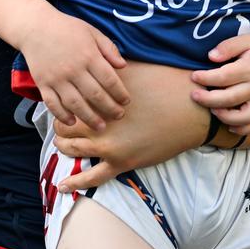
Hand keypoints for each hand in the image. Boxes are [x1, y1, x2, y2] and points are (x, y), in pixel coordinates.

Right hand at [20, 13, 129, 129]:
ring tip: (100, 126)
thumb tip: (123, 66)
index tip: (126, 101)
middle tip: (119, 116)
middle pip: (95, 95)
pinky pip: (53, 104)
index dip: (120, 93)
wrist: (35, 27)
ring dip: (90, 118)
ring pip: (76, 104)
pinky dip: (62, 115)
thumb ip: (108, 49)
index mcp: (88, 55)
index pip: (109, 80)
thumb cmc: (66, 28)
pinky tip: (73, 121)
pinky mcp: (43, 84)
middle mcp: (73, 69)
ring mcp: (57, 78)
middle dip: (109, 109)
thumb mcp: (92, 32)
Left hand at [51, 63, 209, 192]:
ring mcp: (107, 145)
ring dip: (64, 147)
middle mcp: (97, 122)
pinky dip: (75, 182)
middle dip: (61, 125)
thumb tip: (93, 62)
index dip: (64, 103)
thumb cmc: (162, 84)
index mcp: (98, 98)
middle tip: (63, 123)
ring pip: (70, 150)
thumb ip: (107, 70)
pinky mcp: (121, 162)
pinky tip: (64, 186)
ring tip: (63, 144)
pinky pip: (92, 178)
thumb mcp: (130, 70)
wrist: (188, 110)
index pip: (67, 102)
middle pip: (63, 126)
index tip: (66, 102)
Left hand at [189, 33, 249, 134]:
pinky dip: (243, 128)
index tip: (194, 77)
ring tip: (212, 110)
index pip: (225, 76)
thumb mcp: (249, 39)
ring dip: (226, 117)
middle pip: (231, 98)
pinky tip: (229, 126)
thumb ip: (229, 46)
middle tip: (194, 96)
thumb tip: (211, 56)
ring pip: (245, 116)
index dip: (207, 78)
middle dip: (209, 99)